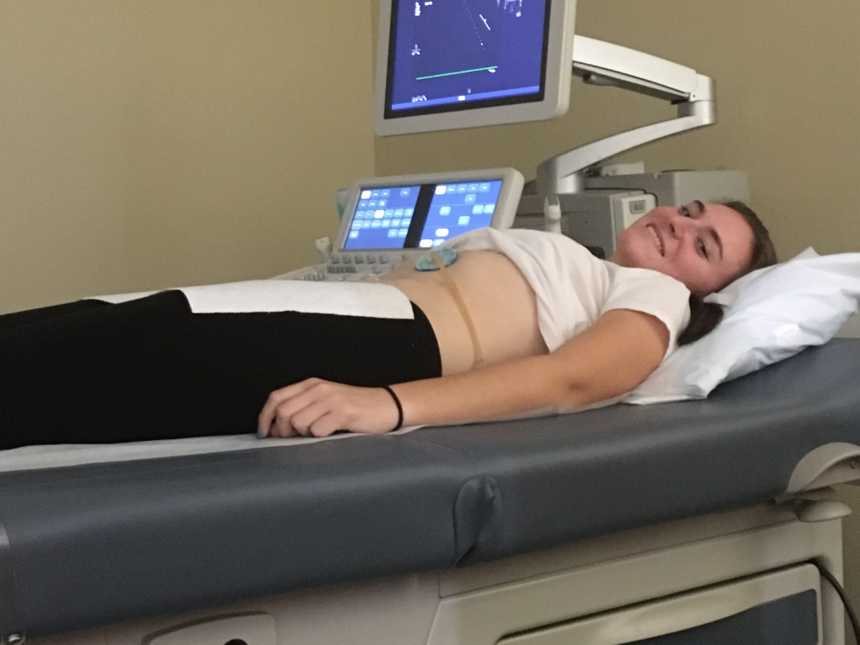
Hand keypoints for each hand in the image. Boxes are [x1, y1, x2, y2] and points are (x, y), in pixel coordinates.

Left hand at [258, 378, 399, 437]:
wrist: (387, 405)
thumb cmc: (355, 407)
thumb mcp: (325, 401)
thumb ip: (302, 408)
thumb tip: (276, 428)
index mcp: (311, 384)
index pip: (276, 398)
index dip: (265, 417)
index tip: (264, 433)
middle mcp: (319, 389)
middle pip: (283, 412)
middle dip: (283, 431)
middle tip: (295, 438)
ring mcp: (331, 400)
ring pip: (298, 423)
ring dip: (304, 434)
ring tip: (319, 432)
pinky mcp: (343, 413)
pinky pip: (317, 430)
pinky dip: (319, 437)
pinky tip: (331, 433)